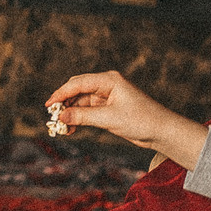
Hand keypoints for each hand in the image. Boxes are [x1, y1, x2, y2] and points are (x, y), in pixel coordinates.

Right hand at [44, 70, 206, 168]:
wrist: (162, 131)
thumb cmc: (141, 120)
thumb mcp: (108, 119)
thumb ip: (82, 116)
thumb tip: (61, 117)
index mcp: (109, 80)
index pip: (78, 83)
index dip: (60, 94)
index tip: (48, 106)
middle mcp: (107, 85)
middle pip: (77, 90)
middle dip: (64, 103)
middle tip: (52, 118)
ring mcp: (108, 96)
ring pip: (82, 102)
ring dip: (71, 113)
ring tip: (62, 128)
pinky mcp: (110, 108)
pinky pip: (89, 111)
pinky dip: (80, 118)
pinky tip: (72, 129)